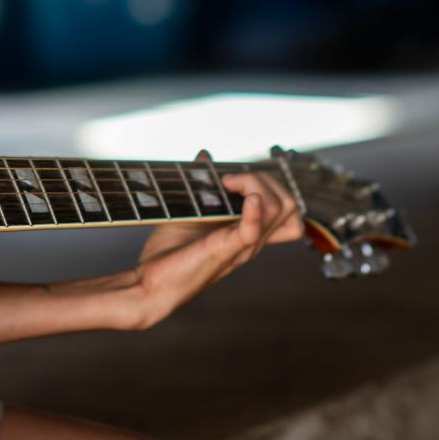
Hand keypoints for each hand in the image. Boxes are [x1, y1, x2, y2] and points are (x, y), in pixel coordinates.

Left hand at [114, 164, 302, 330]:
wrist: (149, 284)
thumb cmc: (169, 253)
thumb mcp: (189, 209)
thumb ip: (202, 183)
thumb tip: (206, 155)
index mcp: (248, 232)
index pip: (286, 208)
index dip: (268, 184)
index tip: (232, 177)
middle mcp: (252, 240)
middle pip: (289, 204)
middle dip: (265, 180)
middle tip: (230, 180)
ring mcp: (242, 247)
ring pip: (280, 210)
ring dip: (257, 185)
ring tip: (228, 184)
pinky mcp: (225, 250)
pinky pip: (252, 230)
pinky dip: (255, 211)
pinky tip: (247, 198)